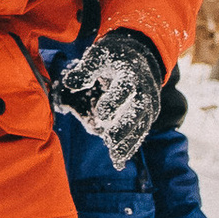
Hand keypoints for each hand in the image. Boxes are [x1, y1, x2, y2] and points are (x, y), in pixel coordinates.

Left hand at [51, 25, 163, 166]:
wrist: (140, 56)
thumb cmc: (114, 57)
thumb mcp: (99, 56)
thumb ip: (86, 71)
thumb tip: (69, 82)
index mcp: (131, 73)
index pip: (125, 88)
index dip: (115, 101)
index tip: (101, 114)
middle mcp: (144, 90)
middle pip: (138, 111)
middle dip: (125, 126)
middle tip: (110, 140)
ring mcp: (149, 104)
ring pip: (141, 126)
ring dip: (129, 142)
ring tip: (116, 157)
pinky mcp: (148, 115)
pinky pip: (141, 132)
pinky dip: (131, 146)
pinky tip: (120, 161)